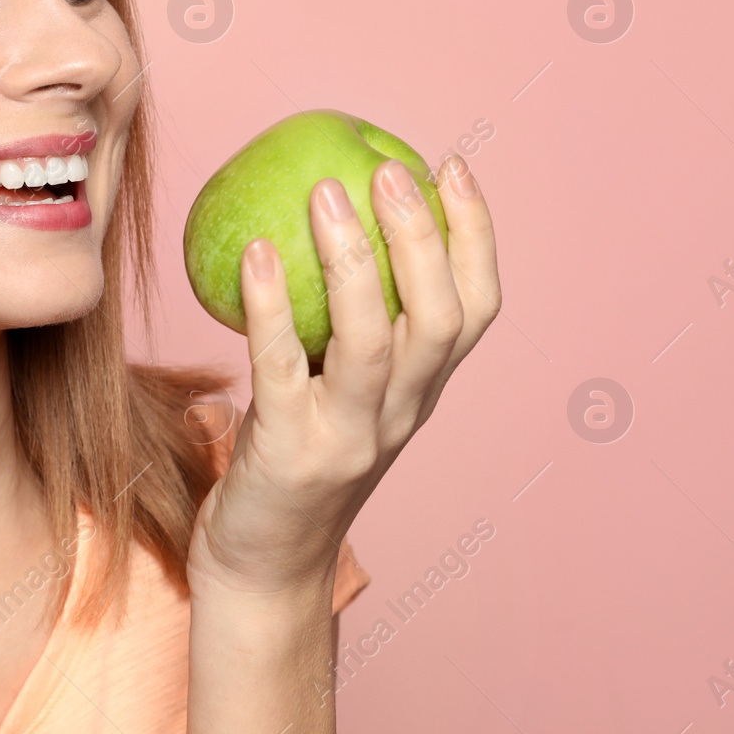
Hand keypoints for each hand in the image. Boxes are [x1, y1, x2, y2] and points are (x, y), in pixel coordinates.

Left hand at [186, 153, 499, 595]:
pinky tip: (256, 251)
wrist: (262, 567)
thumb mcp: (342, 390)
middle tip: (390, 170)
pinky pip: (281, 367)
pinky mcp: (288, 454)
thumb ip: (347, 322)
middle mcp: (401, 414)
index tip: (451, 166)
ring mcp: (349, 439)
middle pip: (439, 319)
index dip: (476, 235)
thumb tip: (329, 213)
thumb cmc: (296, 458)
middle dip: (425, 238)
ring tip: (326, 193)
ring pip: (372, 341)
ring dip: (354, 260)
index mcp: (423, 393)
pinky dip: (272, 304)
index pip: (477, 309)